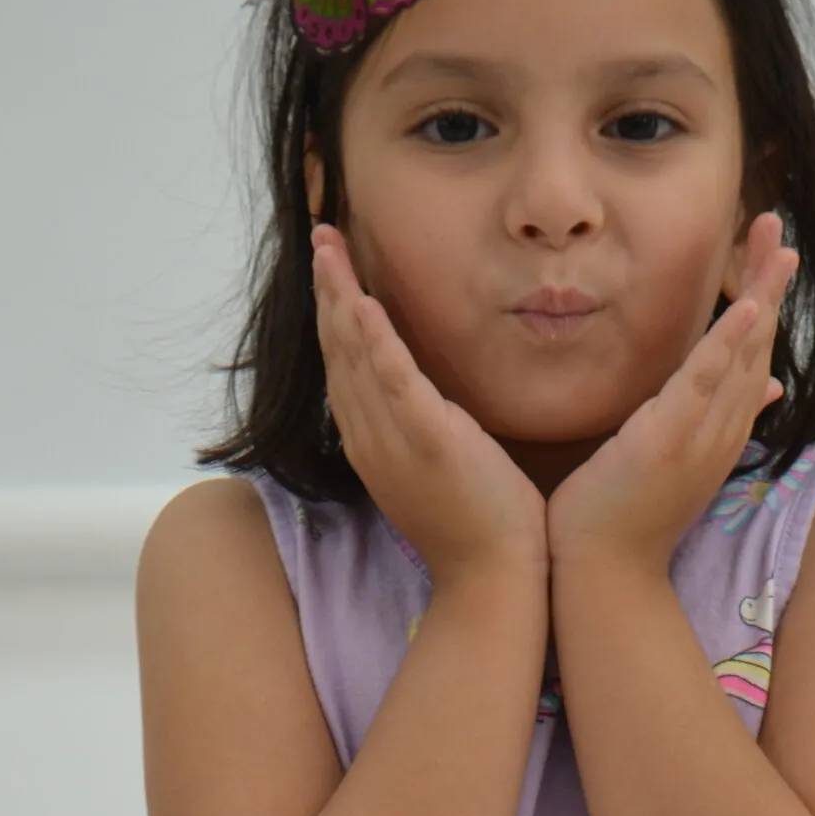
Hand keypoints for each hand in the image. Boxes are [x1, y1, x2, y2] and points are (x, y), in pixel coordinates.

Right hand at [311, 224, 548, 582]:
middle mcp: (369, 439)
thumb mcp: (438, 468)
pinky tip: (361, 302)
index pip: (344, 366)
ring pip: (354, 357)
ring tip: (329, 248)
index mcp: (373, 443)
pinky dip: (374, 340)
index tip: (332, 269)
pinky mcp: (426, 443)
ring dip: (339, 298)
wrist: (493, 578)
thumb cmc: (477, 528)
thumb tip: (425, 402)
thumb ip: (424, 429)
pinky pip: (392, 381)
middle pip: (337, 352)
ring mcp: (392, 442)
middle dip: (327, 291)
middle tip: (321, 237)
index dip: (334, 314)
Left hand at [544, 211, 800, 569]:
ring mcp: (700, 436)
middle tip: (779, 227)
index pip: (750, 357)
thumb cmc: (624, 520)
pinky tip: (746, 305)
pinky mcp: (670, 439)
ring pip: (742, 356)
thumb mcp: (671, 461)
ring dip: (761, 297)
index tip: (770, 255)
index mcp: (719, 433)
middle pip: (757, 345)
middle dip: (770, 283)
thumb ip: (706, 422)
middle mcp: (721, 431)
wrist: (604, 574)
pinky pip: (706, 383)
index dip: (763, 303)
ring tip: (778, 248)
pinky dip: (728, 343)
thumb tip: (759, 392)